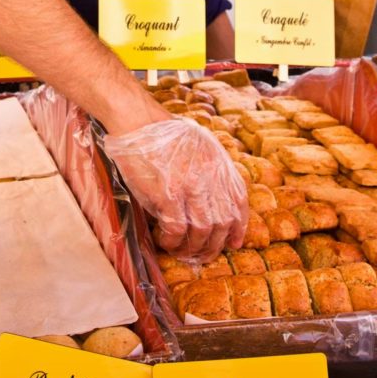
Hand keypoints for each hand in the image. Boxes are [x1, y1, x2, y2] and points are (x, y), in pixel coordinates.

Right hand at [103, 118, 247, 261]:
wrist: (138, 122)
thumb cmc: (161, 135)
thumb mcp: (198, 148)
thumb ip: (209, 173)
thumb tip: (210, 207)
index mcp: (220, 164)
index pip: (238, 203)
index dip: (238, 228)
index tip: (232, 242)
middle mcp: (210, 176)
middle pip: (221, 223)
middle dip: (212, 245)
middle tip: (201, 255)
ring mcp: (190, 186)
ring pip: (201, 231)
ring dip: (190, 248)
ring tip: (179, 250)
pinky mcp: (169, 194)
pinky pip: (176, 229)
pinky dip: (172, 241)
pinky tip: (165, 241)